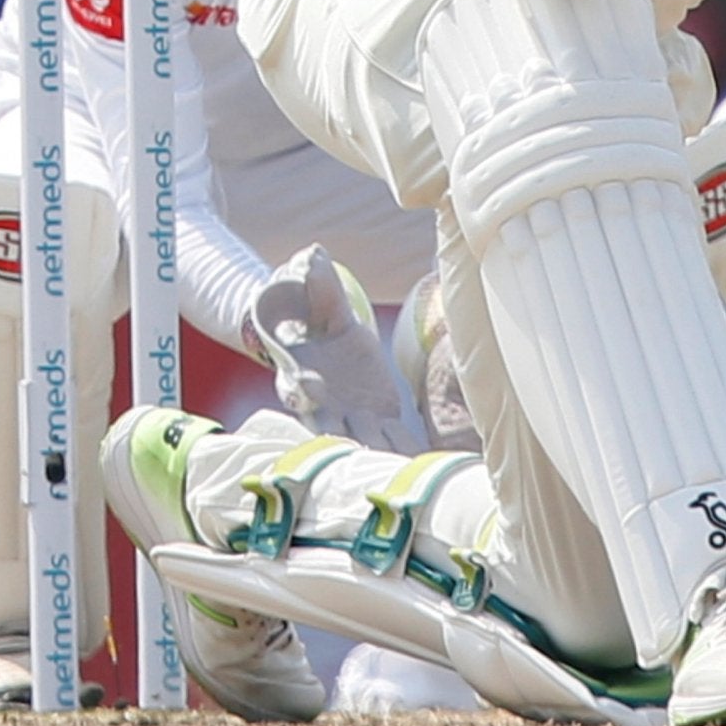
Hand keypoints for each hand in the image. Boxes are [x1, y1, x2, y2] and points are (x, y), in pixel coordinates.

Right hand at [240, 246, 419, 453]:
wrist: (322, 338)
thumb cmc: (314, 318)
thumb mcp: (317, 299)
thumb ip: (316, 284)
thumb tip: (313, 255)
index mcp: (301, 375)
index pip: (296, 386)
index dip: (302, 388)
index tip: (312, 385)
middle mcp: (324, 406)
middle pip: (331, 428)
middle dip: (347, 440)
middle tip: (362, 453)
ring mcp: (352, 419)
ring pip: (364, 443)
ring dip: (381, 456)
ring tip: (401, 470)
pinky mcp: (380, 421)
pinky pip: (394, 441)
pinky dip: (408, 454)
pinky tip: (429, 466)